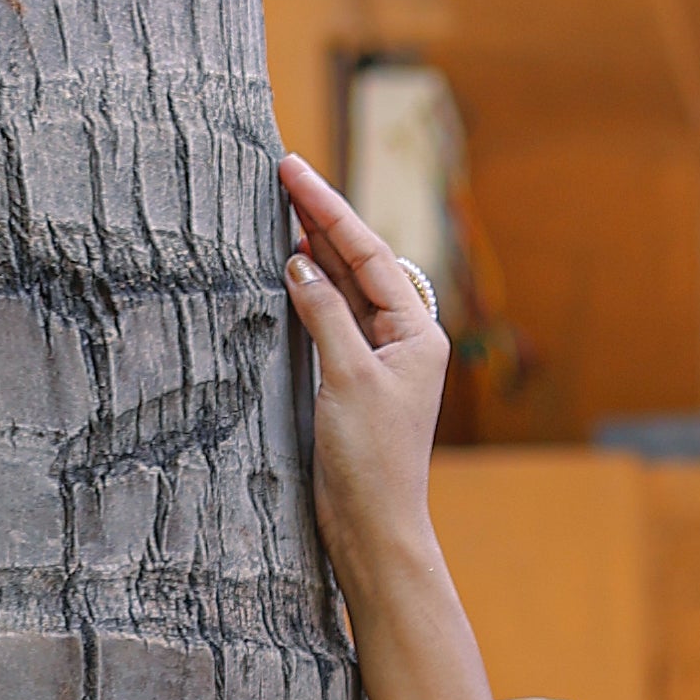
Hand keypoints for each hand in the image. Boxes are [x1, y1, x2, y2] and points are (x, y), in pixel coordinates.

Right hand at [280, 153, 454, 608]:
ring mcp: (378, 359)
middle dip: (322, 219)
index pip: (369, 254)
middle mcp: (403, 340)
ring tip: (282, 208)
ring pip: (344, 288)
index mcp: (418, 333)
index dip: (329, 209)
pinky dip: (310, 290)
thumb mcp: (347, 376)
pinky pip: (331, 318)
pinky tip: (288, 265)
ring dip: (315, 249)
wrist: (372, 528)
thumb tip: (299, 262)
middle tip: (282, 175)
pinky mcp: (353, 380)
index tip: (293, 170)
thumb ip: (324, 312)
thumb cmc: (371, 462)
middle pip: (359, 263)